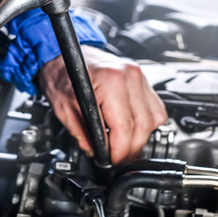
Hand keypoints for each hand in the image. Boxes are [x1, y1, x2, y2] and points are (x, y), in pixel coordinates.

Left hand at [38, 45, 166, 163]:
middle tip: (118, 158)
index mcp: (110, 80)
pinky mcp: (143, 80)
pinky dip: (146, 122)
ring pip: (153, 118)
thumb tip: (97, 151)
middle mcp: (130, 75)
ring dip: (141, 136)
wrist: (65, 56)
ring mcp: (139, 76)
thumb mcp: (64, 108)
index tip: (113, 160)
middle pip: (143, 125)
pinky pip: (155, 108)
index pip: (124, 126)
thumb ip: (82, 133)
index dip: (119, 150)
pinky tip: (131, 127)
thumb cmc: (62, 75)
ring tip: (123, 143)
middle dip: (131, 148)